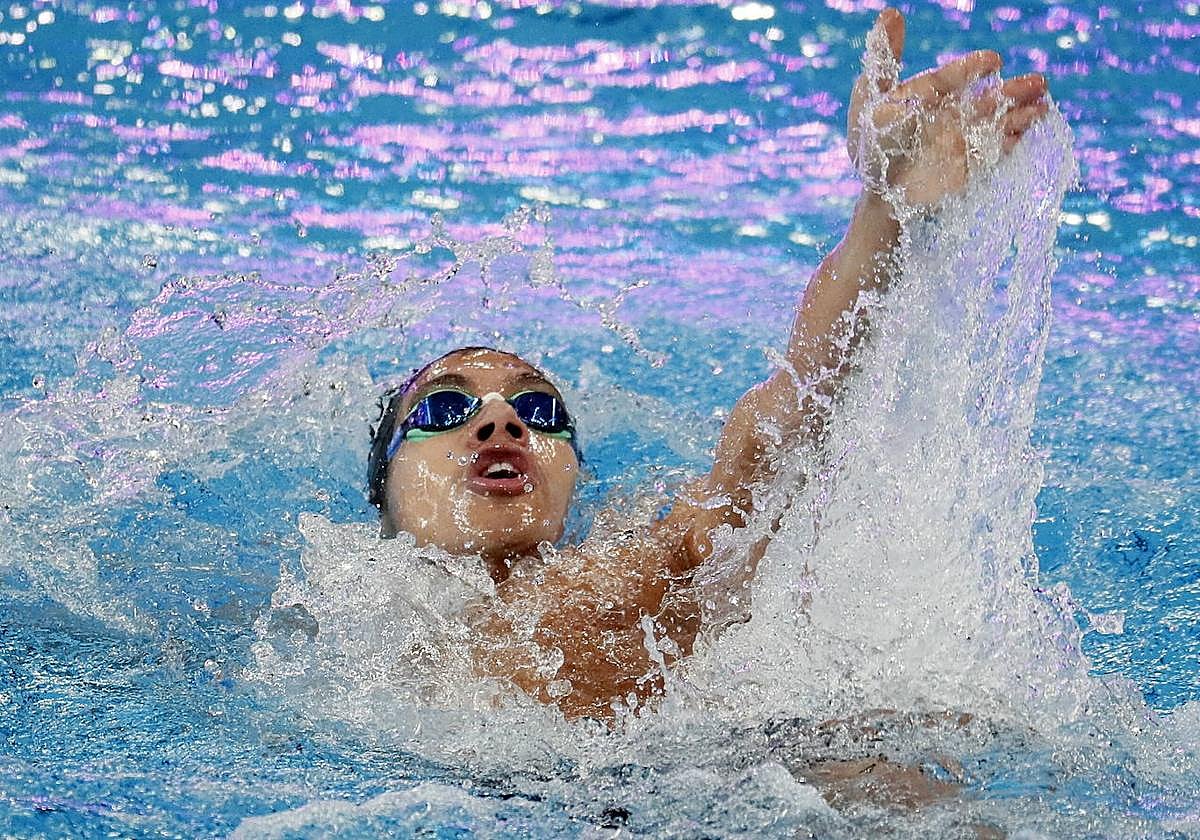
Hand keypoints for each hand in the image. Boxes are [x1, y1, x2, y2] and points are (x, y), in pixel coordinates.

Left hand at [847, 8, 1049, 208]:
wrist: (879, 192)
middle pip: (986, 98)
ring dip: (1020, 113)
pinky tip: (1027, 131)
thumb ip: (885, 58)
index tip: (992, 61)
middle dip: (1013, 91)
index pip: (955, 76)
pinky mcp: (969, 165)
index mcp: (930, 94)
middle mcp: (951, 113)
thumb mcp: (871, 97)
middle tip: (1039, 81)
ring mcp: (963, 139)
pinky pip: (995, 149)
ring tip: (1043, 104)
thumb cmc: (870, 143)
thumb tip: (891, 11)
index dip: (974, 68)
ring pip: (997, 121)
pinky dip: (1011, 140)